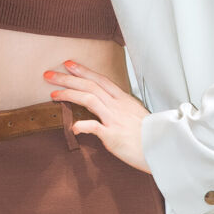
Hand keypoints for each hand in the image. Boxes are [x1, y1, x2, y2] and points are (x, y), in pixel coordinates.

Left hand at [43, 59, 151, 173]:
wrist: (164, 149)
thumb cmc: (150, 136)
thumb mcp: (135, 116)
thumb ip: (119, 111)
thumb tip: (106, 111)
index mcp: (123, 100)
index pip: (100, 80)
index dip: (83, 71)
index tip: (68, 64)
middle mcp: (117, 106)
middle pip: (90, 86)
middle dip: (68, 79)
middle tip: (49, 74)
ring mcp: (115, 119)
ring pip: (89, 99)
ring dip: (69, 95)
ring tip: (53, 94)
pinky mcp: (113, 135)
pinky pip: (94, 127)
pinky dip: (81, 125)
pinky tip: (72, 127)